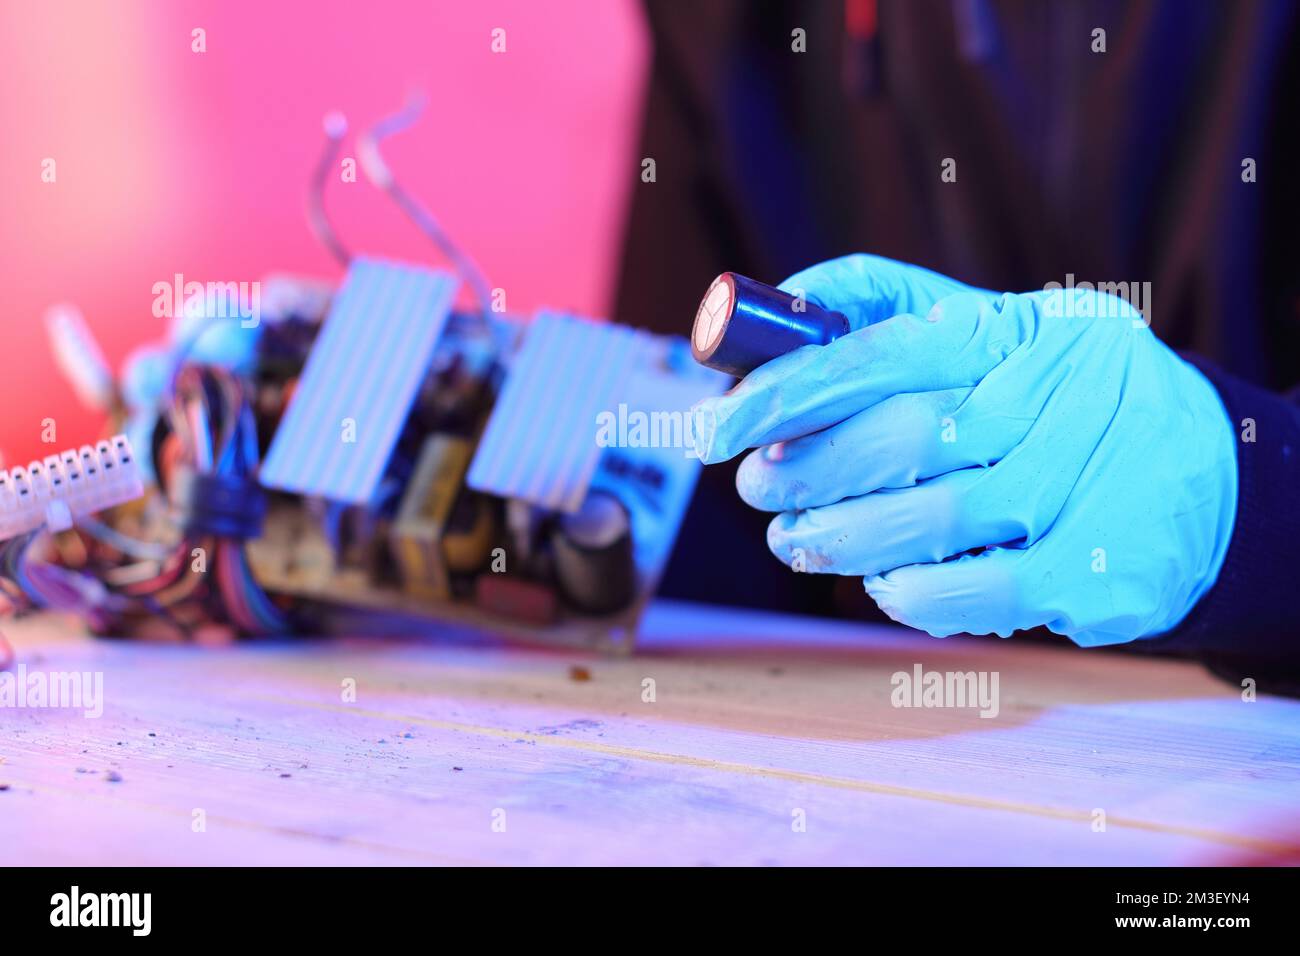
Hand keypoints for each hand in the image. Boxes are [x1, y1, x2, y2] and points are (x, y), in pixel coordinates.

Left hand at [691, 254, 1237, 645]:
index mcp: (1018, 329)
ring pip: (929, 521)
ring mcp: (1082, 487)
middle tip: (755, 488)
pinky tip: (880, 579)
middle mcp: (1057, 399)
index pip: (884, 351)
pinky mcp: (1093, 572)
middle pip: (902, 438)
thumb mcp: (992, 328)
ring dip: (837, 538)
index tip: (717, 429)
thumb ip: (886, 308)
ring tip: (796, 539)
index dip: (788, 393)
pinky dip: (903, 591)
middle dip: (805, 472)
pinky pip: (969, 593)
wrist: (1202, 475)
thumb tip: (775, 304)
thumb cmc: (1053, 398)